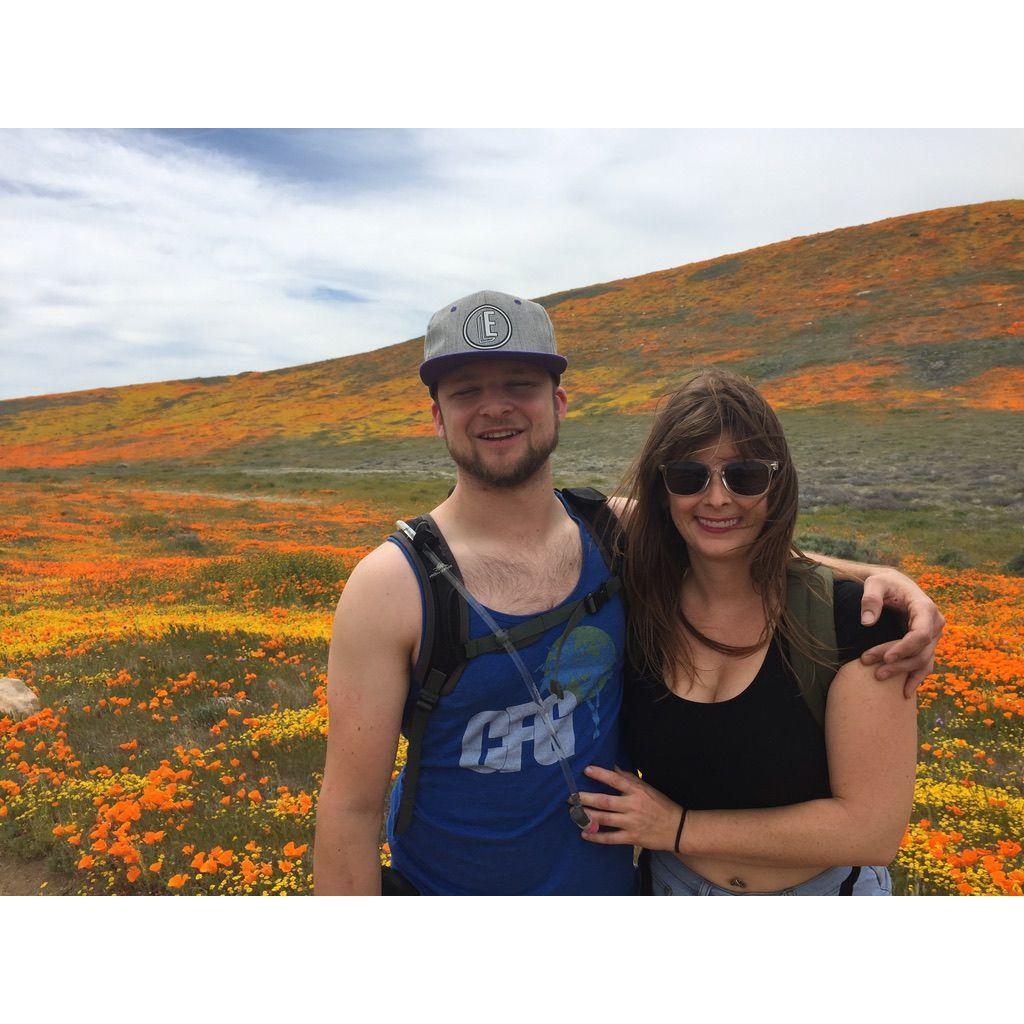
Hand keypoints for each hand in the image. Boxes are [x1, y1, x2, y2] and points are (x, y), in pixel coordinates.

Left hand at [577, 765, 681, 850]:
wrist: (678, 829)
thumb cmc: (662, 805)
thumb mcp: (648, 788)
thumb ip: (630, 778)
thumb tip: (614, 767)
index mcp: (637, 791)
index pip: (616, 779)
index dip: (600, 774)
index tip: (586, 770)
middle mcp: (632, 805)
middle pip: (604, 801)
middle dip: (585, 798)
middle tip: (571, 797)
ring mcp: (631, 822)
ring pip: (604, 819)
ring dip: (587, 816)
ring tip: (573, 813)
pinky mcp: (632, 837)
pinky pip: (610, 838)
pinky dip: (596, 836)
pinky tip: (584, 834)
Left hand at [859, 568, 944, 696]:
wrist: (893, 585)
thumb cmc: (883, 583)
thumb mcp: (874, 583)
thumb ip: (870, 598)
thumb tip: (867, 622)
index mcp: (925, 607)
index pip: (921, 634)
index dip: (905, 648)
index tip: (886, 658)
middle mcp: (934, 623)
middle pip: (920, 650)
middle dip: (898, 662)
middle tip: (873, 669)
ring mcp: (933, 636)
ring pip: (922, 660)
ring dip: (902, 672)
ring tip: (877, 676)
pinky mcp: (926, 645)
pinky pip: (925, 665)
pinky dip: (915, 678)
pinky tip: (904, 692)